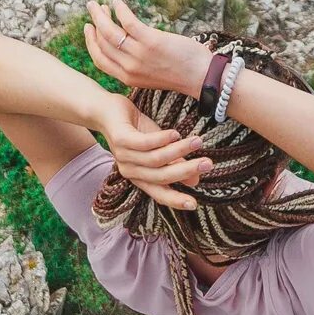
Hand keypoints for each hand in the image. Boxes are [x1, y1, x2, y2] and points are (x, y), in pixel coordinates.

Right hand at [85, 0, 211, 96]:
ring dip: (102, 15)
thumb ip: (135, 65)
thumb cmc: (179, 74)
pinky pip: (128, 23)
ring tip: (101, 4)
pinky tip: (118, 3)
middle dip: (94, 23)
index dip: (91, 42)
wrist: (201, 77)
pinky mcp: (151, 41)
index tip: (88, 28)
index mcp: (127, 78)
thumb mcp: (150, 76)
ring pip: (110, 32)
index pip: (100, 60)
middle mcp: (129, 67)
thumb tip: (126, 46)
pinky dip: (120, 11)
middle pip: (102, 43)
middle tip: (93, 9)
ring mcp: (139, 54)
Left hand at [96, 95, 211, 209]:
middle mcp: (130, 170)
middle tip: (208, 164)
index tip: (194, 204)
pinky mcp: (121, 139)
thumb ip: (174, 164)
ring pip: (156, 159)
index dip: (175, 200)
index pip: (158, 193)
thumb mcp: (158, 147)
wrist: (105, 110)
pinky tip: (175, 133)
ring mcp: (124, 156)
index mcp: (139, 176)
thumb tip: (196, 180)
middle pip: (161, 176)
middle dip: (186, 171)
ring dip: (179, 151)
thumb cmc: (135, 129)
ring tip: (197, 142)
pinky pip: (144, 143)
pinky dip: (162, 139)